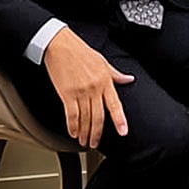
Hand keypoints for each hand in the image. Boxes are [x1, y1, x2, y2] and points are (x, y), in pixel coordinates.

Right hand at [43, 27, 133, 147]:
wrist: (60, 45)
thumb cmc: (80, 51)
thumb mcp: (102, 61)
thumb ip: (115, 74)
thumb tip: (129, 79)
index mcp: (105, 80)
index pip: (115, 104)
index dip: (120, 120)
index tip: (123, 131)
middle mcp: (94, 88)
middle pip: (98, 117)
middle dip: (97, 133)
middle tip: (95, 143)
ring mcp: (80, 92)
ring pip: (85, 119)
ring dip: (84, 133)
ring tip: (84, 141)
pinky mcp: (66, 94)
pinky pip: (71, 115)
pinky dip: (72, 126)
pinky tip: (73, 132)